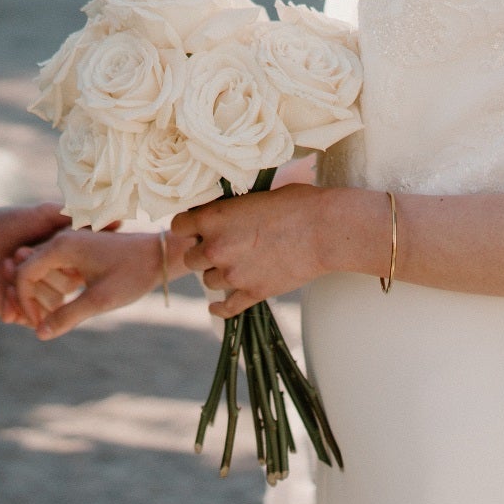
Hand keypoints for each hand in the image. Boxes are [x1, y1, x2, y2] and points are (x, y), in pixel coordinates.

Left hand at [0, 203, 70, 317]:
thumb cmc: (11, 222)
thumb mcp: (45, 213)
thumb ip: (78, 217)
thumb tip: (119, 222)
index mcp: (65, 261)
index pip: (78, 272)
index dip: (63, 263)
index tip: (40, 245)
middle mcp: (54, 281)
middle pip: (64, 290)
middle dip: (41, 273)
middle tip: (14, 255)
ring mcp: (37, 297)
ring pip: (48, 307)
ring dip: (27, 290)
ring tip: (5, 268)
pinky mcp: (18, 311)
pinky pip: (28, 320)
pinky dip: (16, 306)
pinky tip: (5, 290)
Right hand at [9, 228, 174, 338]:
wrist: (160, 255)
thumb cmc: (133, 274)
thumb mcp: (100, 300)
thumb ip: (68, 316)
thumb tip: (39, 334)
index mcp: (62, 246)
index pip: (24, 274)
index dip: (24, 301)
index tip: (36, 323)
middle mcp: (61, 240)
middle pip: (28, 270)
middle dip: (28, 298)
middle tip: (37, 322)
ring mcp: (70, 243)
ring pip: (40, 269)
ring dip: (40, 293)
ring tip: (49, 315)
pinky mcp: (78, 250)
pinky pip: (54, 268)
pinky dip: (52, 286)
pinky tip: (62, 304)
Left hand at [173, 185, 379, 318]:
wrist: (325, 230)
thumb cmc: (297, 203)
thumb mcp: (256, 195)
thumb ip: (232, 208)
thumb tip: (224, 211)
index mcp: (213, 218)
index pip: (177, 226)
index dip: (188, 227)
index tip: (197, 228)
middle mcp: (216, 247)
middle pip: (190, 259)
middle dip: (202, 253)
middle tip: (220, 248)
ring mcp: (233, 273)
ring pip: (208, 281)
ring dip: (217, 274)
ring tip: (234, 266)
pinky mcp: (252, 293)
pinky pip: (225, 307)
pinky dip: (220, 308)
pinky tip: (216, 306)